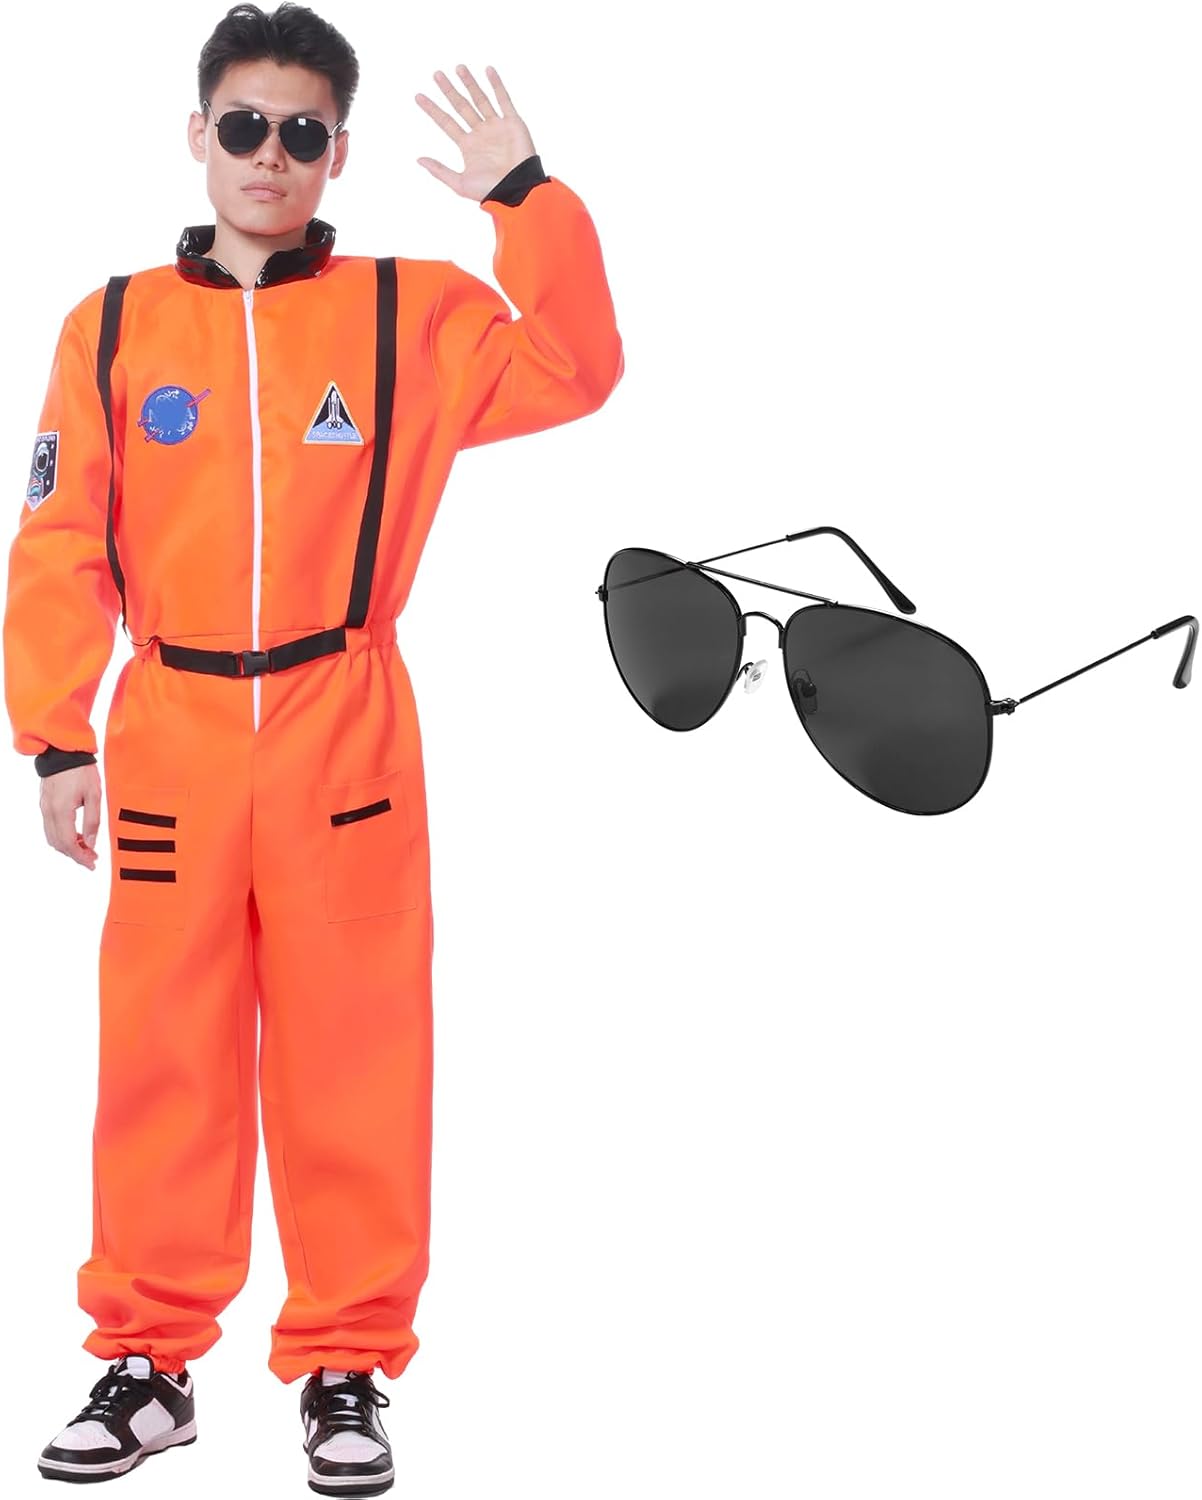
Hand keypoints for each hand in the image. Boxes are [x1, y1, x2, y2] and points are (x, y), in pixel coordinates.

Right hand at [40, 763, 101, 869]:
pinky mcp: (45, 803)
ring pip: (53, 837)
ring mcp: (44, 808)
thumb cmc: (81, 770)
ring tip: (87, 847)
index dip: (80, 857)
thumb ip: (93, 820)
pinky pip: (51, 827)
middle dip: (75, 854)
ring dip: (68, 846)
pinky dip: (63, 836)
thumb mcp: (94, 795)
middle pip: (58, 844)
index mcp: (61, 811)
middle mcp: (49, 812)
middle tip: (92, 857)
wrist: (63, 751)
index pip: (68, 844)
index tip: (92, 864)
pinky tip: (77, 834)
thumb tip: (90, 843)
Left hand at [415, 64, 536, 202]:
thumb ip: (440, 171)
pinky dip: (496, 85)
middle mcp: (481, 133)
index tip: (418, 96)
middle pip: (461, 106)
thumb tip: (419, 159)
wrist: (517, 190)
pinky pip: (503, 100)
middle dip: (449, 91)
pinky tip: (488, 70)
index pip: (446, 122)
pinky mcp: (512, 122)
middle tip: (436, 74)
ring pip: (480, 99)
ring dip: (469, 83)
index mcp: (468, 145)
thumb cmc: (490, 190)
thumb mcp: (460, 183)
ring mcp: (496, 126)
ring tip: (458, 67)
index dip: (432, 109)